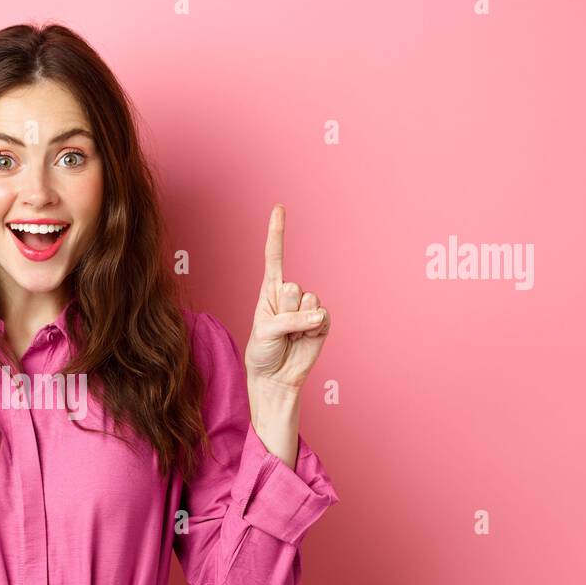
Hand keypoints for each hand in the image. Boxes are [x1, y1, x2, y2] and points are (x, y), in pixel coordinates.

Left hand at [244, 203, 330, 390]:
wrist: (276, 377)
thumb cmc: (263, 352)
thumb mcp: (265, 332)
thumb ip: (289, 319)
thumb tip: (318, 314)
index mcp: (269, 290)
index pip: (275, 256)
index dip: (277, 232)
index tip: (279, 207)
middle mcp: (289, 295)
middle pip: (293, 287)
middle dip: (285, 310)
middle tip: (279, 328)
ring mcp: (307, 307)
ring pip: (309, 301)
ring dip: (298, 321)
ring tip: (290, 335)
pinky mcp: (322, 321)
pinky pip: (322, 316)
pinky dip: (313, 329)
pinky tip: (305, 338)